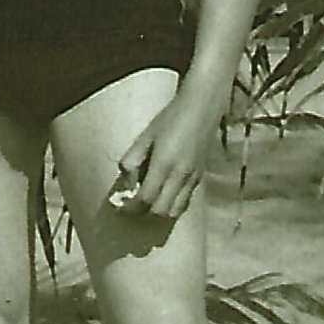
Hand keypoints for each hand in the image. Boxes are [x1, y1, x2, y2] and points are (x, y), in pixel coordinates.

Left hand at [110, 95, 212, 220]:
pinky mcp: (200, 178)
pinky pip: (185, 202)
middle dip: (143, 213)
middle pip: (160, 211)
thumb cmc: (170, 119)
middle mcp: (180, 176)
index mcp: (164, 164)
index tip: (121, 207)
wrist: (201, 109)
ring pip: (175, 211)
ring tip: (148, 202)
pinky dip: (172, 205)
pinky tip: (164, 195)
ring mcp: (193, 179)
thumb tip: (127, 184)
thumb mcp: (145, 137)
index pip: (145, 198)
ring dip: (159, 212)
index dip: (131, 208)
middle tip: (132, 206)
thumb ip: (132, 161)